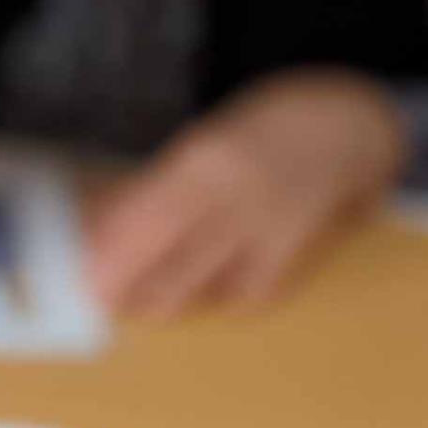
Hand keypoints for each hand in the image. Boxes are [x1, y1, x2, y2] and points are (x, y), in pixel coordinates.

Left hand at [86, 70, 409, 320]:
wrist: (348, 126)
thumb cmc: (261, 133)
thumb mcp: (202, 142)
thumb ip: (152, 188)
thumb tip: (95, 227)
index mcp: (204, 159)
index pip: (142, 220)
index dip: (107, 256)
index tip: (79, 276)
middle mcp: (235, 197)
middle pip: (166, 266)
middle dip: (126, 292)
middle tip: (102, 300)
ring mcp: (265, 231)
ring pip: (198, 290)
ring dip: (162, 301)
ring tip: (142, 300)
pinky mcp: (290, 258)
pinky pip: (242, 297)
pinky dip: (215, 300)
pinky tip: (201, 294)